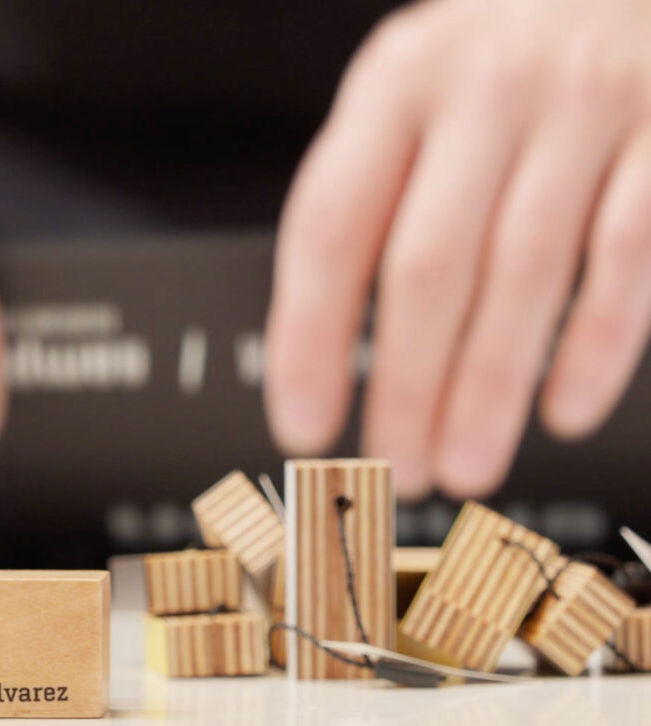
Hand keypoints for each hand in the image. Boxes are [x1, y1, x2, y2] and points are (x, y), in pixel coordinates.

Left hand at [265, 0, 650, 498]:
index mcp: (396, 86)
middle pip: (427, 266)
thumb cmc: (495, 66)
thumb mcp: (412, 97)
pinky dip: (595, 344)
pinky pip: (627, 256)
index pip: (331, 227)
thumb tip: (321, 346)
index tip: (302, 422)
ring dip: (488, 389)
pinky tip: (562, 409)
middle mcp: (484, 93)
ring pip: (524, 275)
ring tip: (463, 465)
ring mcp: (582, 111)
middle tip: (394, 464)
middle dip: (403, 385)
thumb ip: (372, 196)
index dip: (308, 337)